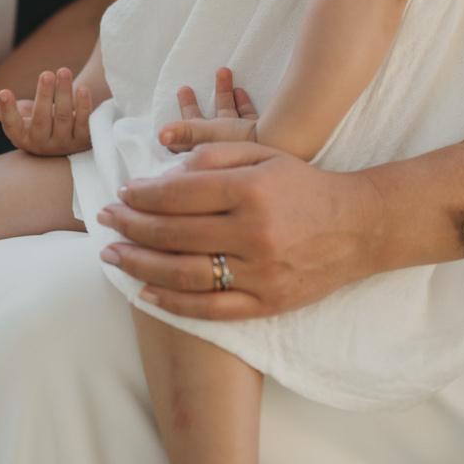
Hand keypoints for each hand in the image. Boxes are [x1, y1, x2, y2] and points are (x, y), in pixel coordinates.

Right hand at [0, 68, 92, 155]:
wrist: (74, 133)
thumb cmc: (42, 120)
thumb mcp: (20, 115)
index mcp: (23, 138)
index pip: (11, 127)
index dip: (6, 111)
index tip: (4, 92)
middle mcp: (44, 144)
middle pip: (41, 121)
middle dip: (43, 96)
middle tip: (46, 73)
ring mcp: (66, 143)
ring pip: (64, 118)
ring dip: (64, 94)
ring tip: (63, 71)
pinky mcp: (87, 139)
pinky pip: (85, 123)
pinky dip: (84, 106)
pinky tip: (82, 88)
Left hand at [96, 140, 365, 320]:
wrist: (359, 228)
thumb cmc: (305, 185)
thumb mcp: (265, 154)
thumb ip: (215, 155)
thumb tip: (164, 172)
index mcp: (251, 191)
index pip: (178, 194)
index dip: (142, 195)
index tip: (121, 193)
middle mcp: (253, 233)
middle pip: (173, 234)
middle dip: (130, 227)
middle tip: (104, 222)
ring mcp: (260, 273)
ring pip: (183, 274)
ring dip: (139, 266)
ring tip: (112, 256)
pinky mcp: (267, 303)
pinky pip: (209, 310)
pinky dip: (172, 305)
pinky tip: (145, 294)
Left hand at [159, 68, 257, 150]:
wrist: (281, 143)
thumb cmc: (239, 140)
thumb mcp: (207, 133)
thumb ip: (185, 131)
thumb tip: (160, 135)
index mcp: (207, 149)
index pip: (184, 140)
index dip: (175, 126)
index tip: (171, 107)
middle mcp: (222, 146)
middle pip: (202, 125)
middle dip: (192, 106)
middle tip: (185, 88)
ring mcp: (241, 141)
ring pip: (227, 116)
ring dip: (222, 94)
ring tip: (222, 70)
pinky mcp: (261, 135)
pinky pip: (248, 117)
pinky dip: (243, 103)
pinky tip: (241, 89)